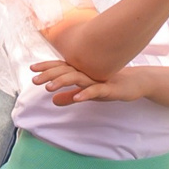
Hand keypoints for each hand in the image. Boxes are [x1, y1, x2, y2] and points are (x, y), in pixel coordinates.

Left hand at [30, 59, 148, 103]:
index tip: (32, 69)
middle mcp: (87, 73)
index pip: (61, 68)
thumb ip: (69, 97)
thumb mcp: (86, 93)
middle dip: (49, 75)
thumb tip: (53, 101)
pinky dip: (86, 93)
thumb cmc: (109, 84)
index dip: (47, 67)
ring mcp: (98, 80)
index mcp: (81, 72)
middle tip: (35, 80)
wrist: (135, 83)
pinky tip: (77, 97)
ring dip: (63, 82)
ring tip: (49, 88)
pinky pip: (96, 90)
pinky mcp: (109, 89)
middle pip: (65, 71)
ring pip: (78, 78)